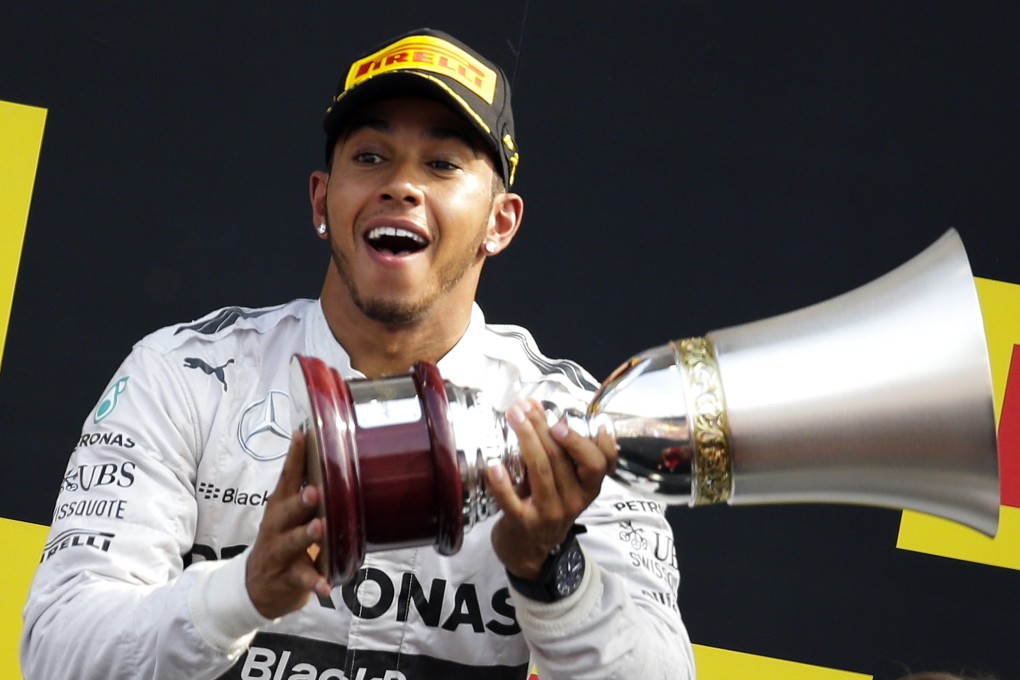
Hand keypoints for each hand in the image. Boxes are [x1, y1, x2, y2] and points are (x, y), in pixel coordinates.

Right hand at [245, 430, 330, 617]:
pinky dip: (315, 583)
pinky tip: (326, 587)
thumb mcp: (288, 514)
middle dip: (300, 501)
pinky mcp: (287, 577)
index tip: (303, 436)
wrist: (256, 586)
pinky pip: (302, 580)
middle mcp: (277, 527)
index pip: (287, 478)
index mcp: (280, 506)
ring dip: (305, 535)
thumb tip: (332, 455)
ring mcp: (279, 552)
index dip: (295, 457)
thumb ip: (305, 491)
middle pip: (286, 511)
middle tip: (315, 492)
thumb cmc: (282, 540)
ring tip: (319, 528)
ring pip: (291, 543)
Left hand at [485, 399, 616, 579]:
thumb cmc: (547, 504)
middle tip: (523, 407)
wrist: (529, 550)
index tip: (565, 419)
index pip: (601, 462)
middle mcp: (574, 500)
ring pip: (541, 471)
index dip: (586, 440)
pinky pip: (512, 501)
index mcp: (588, 486)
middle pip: (562, 458)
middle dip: (542, 426)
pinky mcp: (524, 523)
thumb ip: (555, 446)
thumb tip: (535, 405)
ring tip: (513, 419)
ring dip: (526, 440)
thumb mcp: (562, 481)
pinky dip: (501, 483)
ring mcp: (550, 513)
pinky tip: (494, 465)